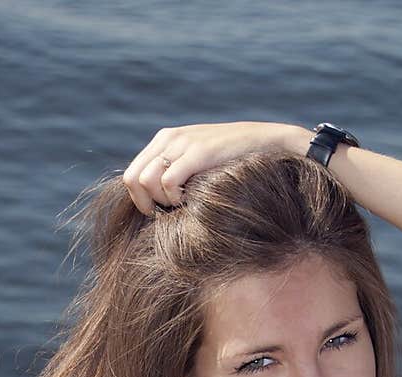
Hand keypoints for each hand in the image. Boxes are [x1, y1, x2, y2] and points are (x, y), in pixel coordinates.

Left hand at [121, 121, 303, 214]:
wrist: (269, 143)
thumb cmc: (236, 163)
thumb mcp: (200, 164)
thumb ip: (177, 173)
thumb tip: (156, 204)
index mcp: (165, 140)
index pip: (131, 175)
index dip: (142, 201)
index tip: (163, 212)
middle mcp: (169, 138)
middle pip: (133, 180)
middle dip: (148, 204)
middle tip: (172, 212)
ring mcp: (183, 143)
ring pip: (146, 181)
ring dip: (162, 202)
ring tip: (185, 204)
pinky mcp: (198, 152)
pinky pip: (169, 182)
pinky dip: (175, 199)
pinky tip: (193, 200)